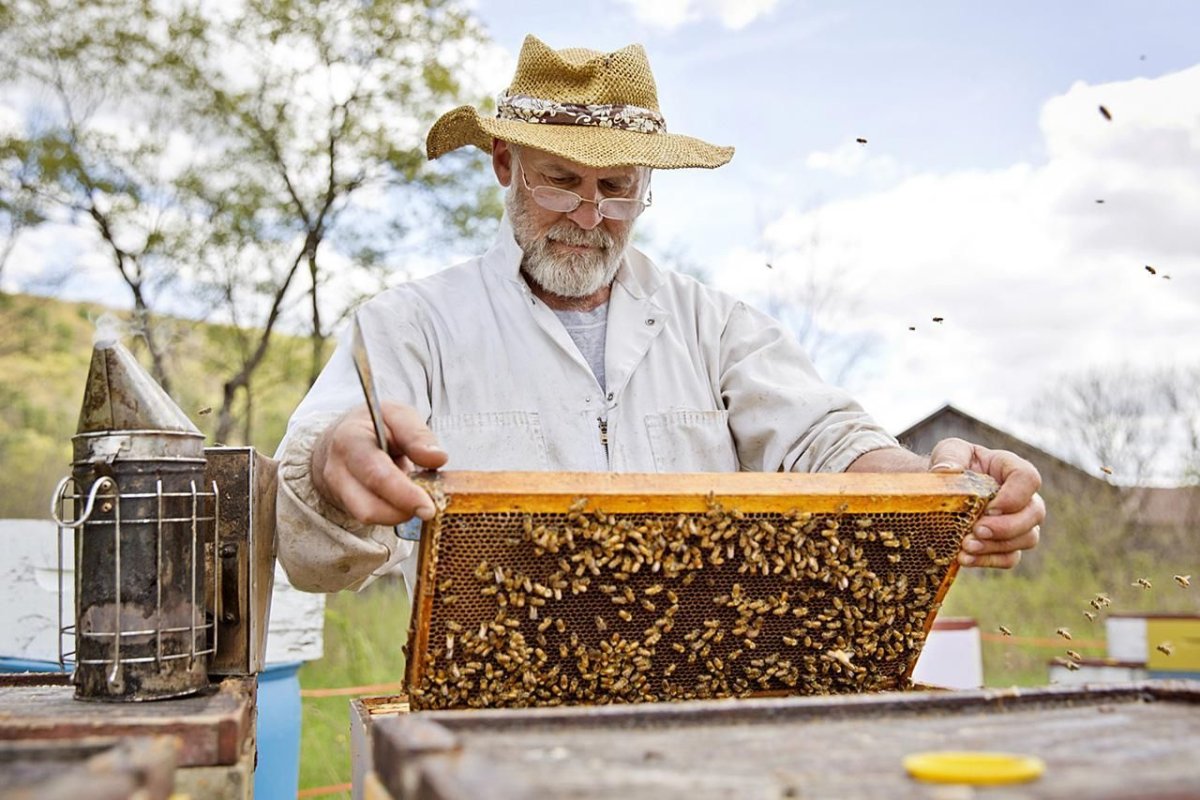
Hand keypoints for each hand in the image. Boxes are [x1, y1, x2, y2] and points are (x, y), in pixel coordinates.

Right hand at [311, 401, 448, 524]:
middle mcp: (338, 469)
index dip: (403, 492)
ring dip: (399, 513)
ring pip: (368, 516)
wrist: (341, 437)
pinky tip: (402, 498)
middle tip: (429, 508)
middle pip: (368, 505)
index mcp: (350, 439)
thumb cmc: (373, 426)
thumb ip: (417, 435)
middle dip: (403, 510)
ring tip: (415, 495)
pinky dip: (393, 512)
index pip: (375, 472)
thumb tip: (437, 458)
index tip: (428, 504)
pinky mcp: (345, 505)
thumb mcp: (397, 416)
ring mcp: (338, 491)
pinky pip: (372, 518)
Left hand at [928, 437, 1044, 568]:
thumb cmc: (951, 466)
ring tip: (966, 546)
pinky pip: (1010, 558)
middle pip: (1035, 514)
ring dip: (997, 546)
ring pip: (1027, 539)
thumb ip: (949, 457)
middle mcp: (1023, 496)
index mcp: (1011, 468)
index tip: (988, 508)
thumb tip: (946, 470)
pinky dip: (988, 561)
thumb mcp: (948, 451)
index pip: (1028, 479)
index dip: (1014, 497)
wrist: (941, 490)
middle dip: (1006, 527)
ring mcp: (1019, 522)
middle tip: (977, 530)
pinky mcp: (1007, 543)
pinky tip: (964, 559)